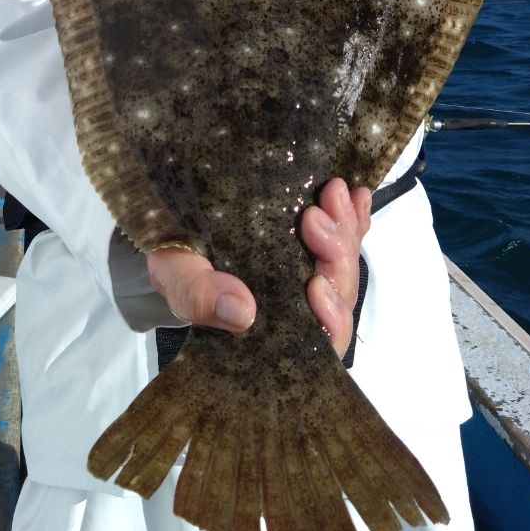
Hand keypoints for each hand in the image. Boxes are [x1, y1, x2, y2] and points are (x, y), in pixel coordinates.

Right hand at [147, 178, 371, 358]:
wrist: (171, 228)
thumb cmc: (175, 262)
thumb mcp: (176, 278)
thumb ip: (199, 297)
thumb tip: (242, 312)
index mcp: (270, 329)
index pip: (317, 338)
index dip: (330, 317)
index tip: (315, 285)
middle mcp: (297, 304)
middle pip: (338, 292)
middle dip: (337, 254)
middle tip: (317, 217)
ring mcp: (307, 270)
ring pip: (345, 261)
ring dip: (346, 228)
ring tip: (336, 192)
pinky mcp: (310, 241)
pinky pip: (343, 234)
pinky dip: (354, 216)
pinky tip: (358, 195)